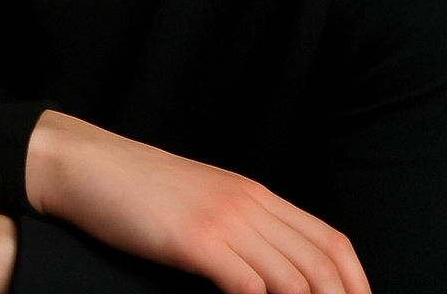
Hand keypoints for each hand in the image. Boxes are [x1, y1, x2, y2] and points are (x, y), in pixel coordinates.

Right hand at [26, 111, 370, 293]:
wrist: (89, 165)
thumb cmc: (138, 189)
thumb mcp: (201, 199)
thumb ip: (238, 225)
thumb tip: (268, 268)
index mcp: (254, 194)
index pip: (328, 240)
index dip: (356, 283)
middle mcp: (247, 204)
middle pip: (320, 265)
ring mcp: (222, 220)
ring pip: (293, 279)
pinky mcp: (194, 240)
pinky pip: (248, 286)